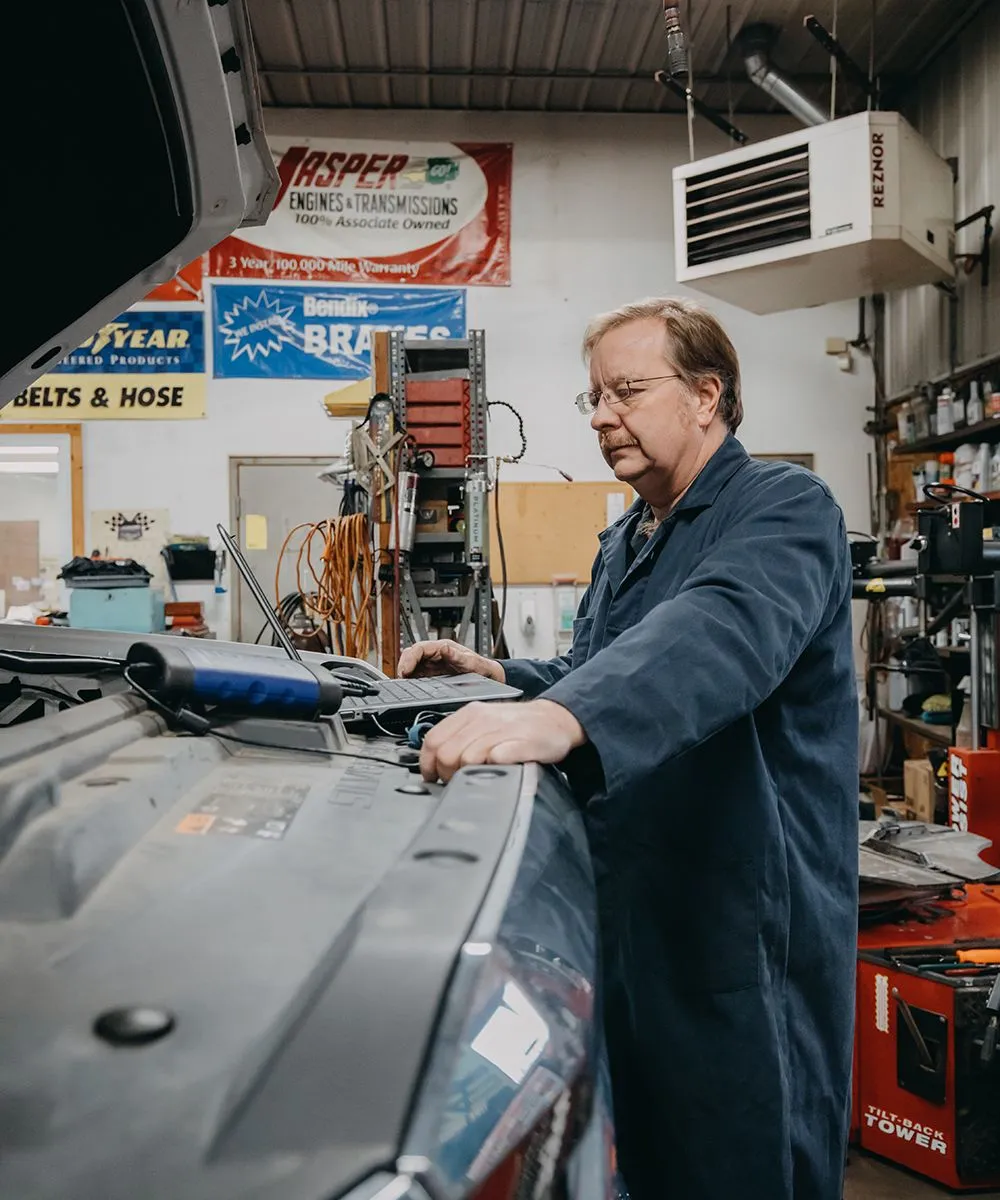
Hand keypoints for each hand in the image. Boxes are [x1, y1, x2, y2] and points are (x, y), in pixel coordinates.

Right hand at [398, 638, 504, 681]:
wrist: (490, 678)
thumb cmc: (483, 668)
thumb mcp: (473, 663)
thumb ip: (459, 657)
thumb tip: (445, 648)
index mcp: (443, 648)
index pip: (419, 648)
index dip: (409, 658)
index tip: (404, 671)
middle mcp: (436, 654)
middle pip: (412, 655)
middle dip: (403, 665)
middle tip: (400, 680)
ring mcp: (433, 665)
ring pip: (412, 665)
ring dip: (405, 673)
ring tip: (402, 684)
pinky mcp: (432, 675)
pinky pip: (416, 675)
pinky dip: (410, 680)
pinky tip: (408, 687)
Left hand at [420, 699, 585, 782]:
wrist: (556, 719)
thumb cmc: (518, 726)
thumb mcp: (484, 722)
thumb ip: (461, 736)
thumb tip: (434, 760)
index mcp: (470, 714)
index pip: (433, 739)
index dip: (428, 764)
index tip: (432, 776)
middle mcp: (483, 719)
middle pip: (446, 754)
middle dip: (447, 774)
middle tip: (456, 781)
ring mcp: (502, 730)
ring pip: (467, 759)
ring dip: (467, 775)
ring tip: (476, 779)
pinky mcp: (521, 743)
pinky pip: (496, 759)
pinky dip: (492, 770)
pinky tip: (495, 773)